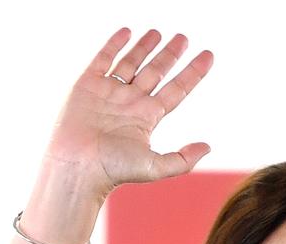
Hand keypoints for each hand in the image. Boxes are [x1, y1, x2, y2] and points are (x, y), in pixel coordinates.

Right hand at [45, 29, 213, 196]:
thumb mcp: (156, 166)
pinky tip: (128, 31)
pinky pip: (104, 59)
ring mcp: (110, 92)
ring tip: (159, 32)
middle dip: (170, 55)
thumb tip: (208, 147)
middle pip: (156, 72)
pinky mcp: (88, 84)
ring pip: (132, 62)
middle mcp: (131, 102)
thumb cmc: (114, 170)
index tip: (208, 56)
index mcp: (148, 117)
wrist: (77, 165)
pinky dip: (115, 44)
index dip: (193, 72)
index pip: (177, 90)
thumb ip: (184, 159)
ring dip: (145, 47)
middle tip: (184, 38)